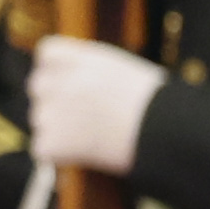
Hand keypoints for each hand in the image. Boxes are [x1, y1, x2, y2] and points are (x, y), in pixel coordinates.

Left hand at [23, 35, 157, 178]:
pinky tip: (86, 156)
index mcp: (84, 59)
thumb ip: (98, 73)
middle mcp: (62, 81)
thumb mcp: (130, 75)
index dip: (58, 68)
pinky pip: (44, 150)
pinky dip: (60, 156)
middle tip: (84, 118)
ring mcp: (53, 112)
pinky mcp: (52, 143)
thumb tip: (85, 86)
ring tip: (94, 140)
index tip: (73, 82)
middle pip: (38, 86)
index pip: (47, 52)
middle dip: (55, 101)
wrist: (170, 136)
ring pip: (41, 120)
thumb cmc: (164, 109)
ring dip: (59, 130)